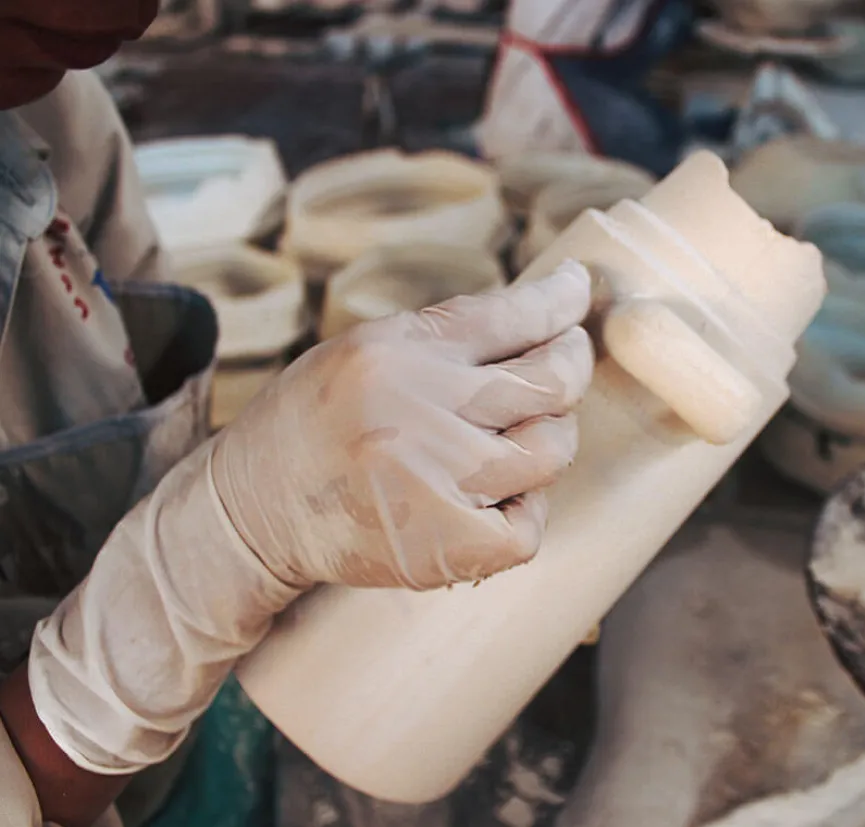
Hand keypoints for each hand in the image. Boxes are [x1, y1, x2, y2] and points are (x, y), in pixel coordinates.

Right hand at [21, 261, 593, 788]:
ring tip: (525, 433)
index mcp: (395, 352)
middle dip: (573, 363)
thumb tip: (543, 315)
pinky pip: (528, 526)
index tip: (576, 289)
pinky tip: (501, 497)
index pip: (510, 313)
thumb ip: (447, 337)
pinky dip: (527, 510)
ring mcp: (433, 483)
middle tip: (569, 358)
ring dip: (552, 438)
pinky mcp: (441, 547)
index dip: (560, 299)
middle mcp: (417, 411)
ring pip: (549, 451)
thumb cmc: (316, 422)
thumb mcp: (364, 351)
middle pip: (549, 381)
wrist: (250, 511)